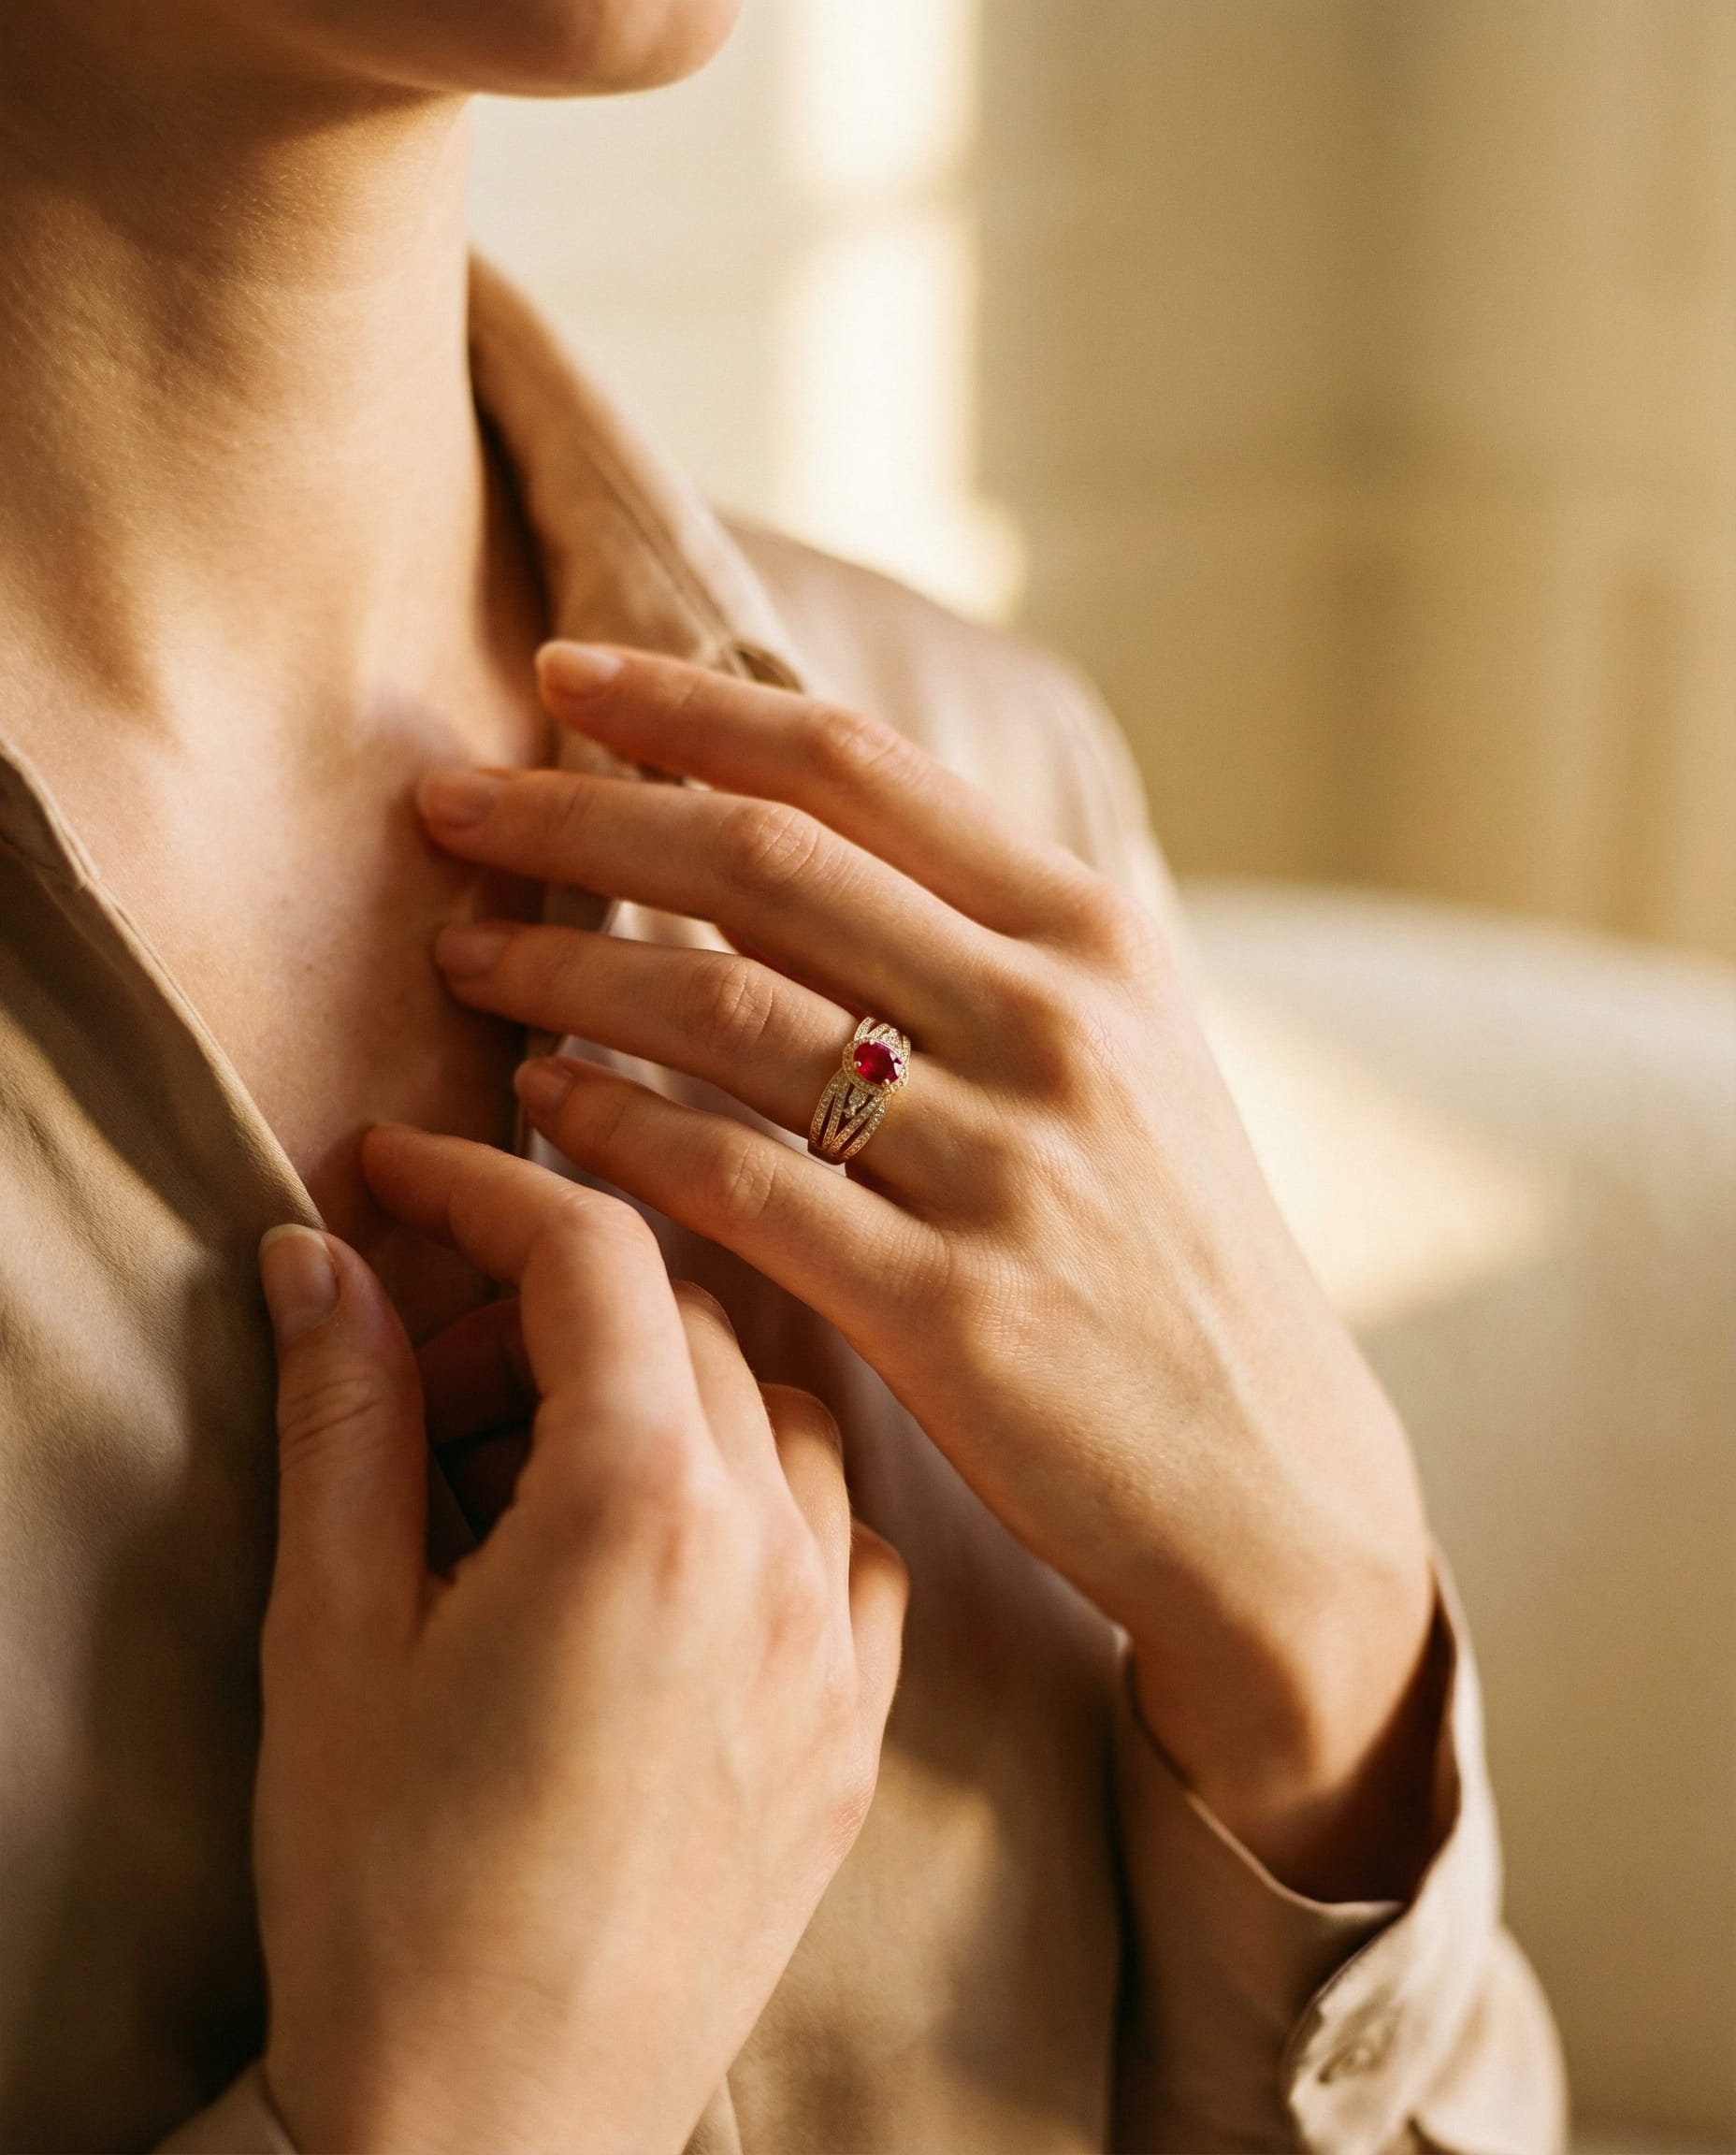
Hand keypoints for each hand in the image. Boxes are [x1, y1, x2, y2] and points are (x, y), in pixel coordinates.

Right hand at [254, 1127, 905, 2154]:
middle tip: (426, 1353)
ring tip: (541, 1448)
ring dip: (669, 1384)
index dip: (486, 1186)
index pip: (590, 1257)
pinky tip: (675, 1550)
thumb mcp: (333, 1638)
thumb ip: (346, 1418)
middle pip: (689, 1321)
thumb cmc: (388, 1901)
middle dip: (551, 1295)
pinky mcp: (856, 1735)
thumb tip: (321, 1259)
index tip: (403, 1173)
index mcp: (643, 1513)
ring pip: (786, 1416)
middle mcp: (777, 1559)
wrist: (492, 2142)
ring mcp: (837, 1651)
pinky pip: (851, 1545)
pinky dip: (768, 1499)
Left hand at [419, 645, 1439, 1899]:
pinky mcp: (955, 1311)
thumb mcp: (1125, 1059)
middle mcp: (1056, 1023)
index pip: (852, 766)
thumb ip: (987, 945)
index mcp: (1092, 936)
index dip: (687, 702)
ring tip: (464, 955)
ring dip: (564, 969)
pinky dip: (617, 1128)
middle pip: (763, 864)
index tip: (561, 670)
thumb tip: (800, 832)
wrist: (1268, 1482)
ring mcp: (1009, 1166)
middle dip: (578, 816)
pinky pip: (738, 1185)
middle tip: (448, 802)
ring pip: (728, 1016)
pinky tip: (538, 1102)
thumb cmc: (1165, 1255)